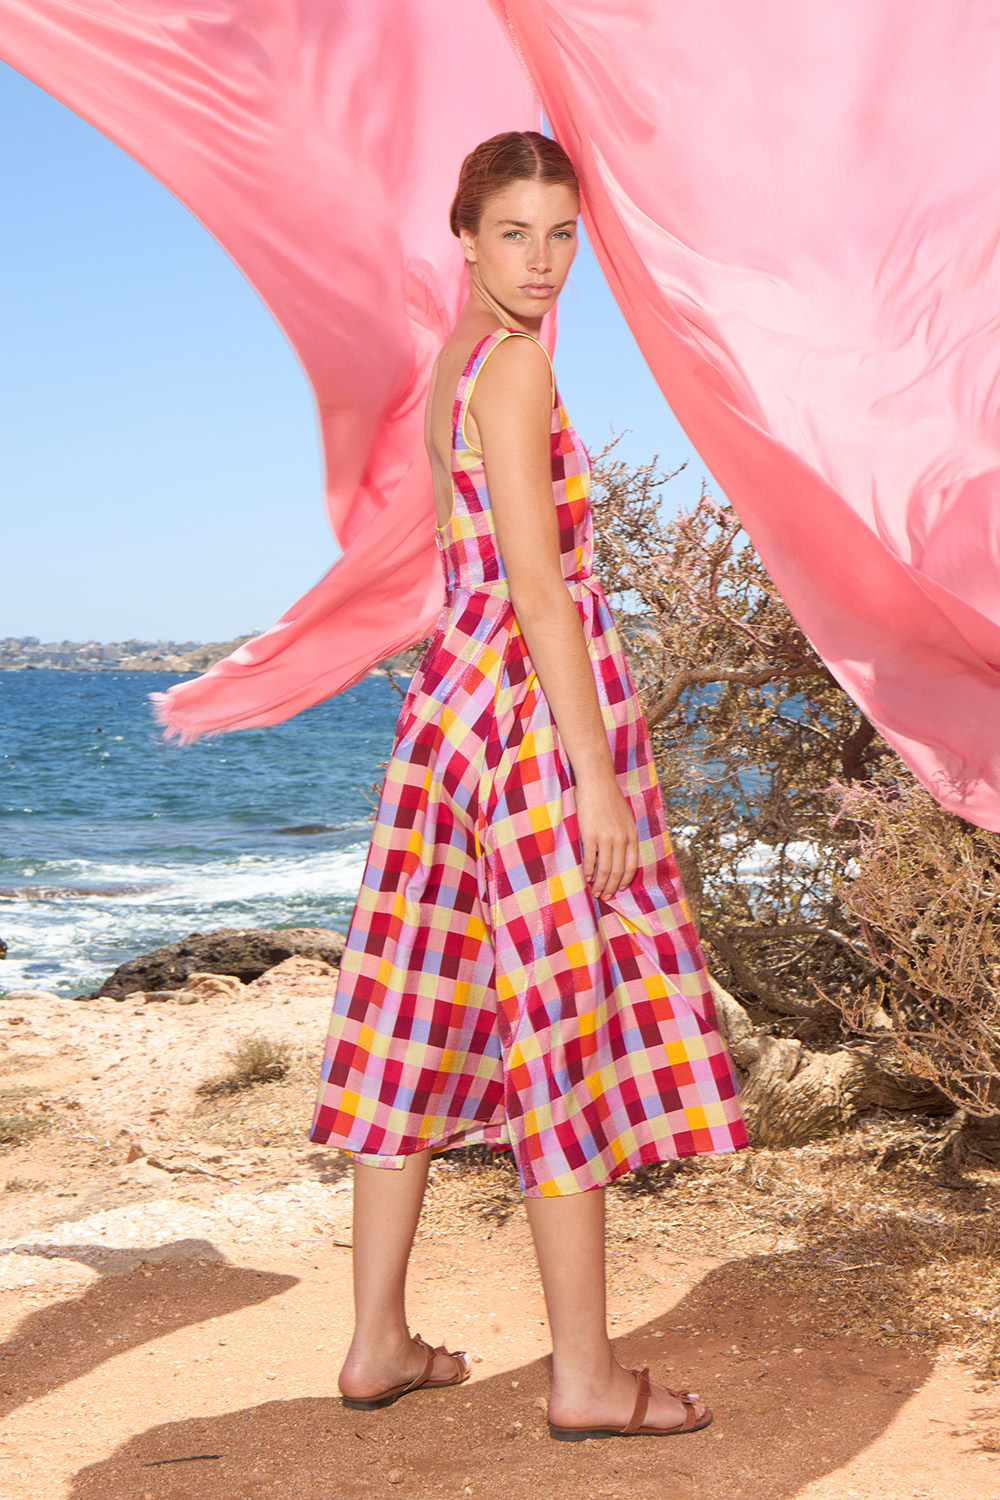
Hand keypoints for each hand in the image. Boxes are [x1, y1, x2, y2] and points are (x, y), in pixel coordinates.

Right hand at [574, 776, 638, 899]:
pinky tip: (587, 878)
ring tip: (596, 892)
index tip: (621, 889)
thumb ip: (625, 835)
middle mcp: (621, 839)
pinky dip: (589, 872)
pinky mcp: (590, 835)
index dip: (626, 881)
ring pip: (605, 870)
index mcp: (632, 835)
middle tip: (606, 896)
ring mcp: (605, 838)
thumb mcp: (626, 818)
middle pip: (618, 871)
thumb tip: (621, 853)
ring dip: (600, 884)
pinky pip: (590, 860)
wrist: (597, 783)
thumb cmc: (610, 798)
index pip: (631, 866)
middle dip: (612, 887)